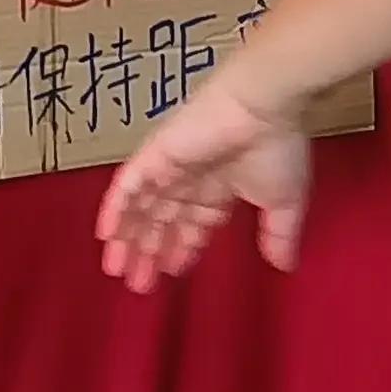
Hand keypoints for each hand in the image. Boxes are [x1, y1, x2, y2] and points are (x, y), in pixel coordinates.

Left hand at [92, 80, 317, 292]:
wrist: (263, 106)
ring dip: (128, 237)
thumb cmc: (276, 149)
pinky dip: (115, 209)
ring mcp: (168, 164)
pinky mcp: (153, 154)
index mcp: (220, 186)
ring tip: (117, 269)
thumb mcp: (283, 202)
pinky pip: (126, 185)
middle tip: (138, 284)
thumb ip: (278, 234)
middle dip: (150, 251)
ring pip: (141, 206)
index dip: (181, 247)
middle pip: (162, 219)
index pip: (192, 222)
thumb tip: (283, 265)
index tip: (171, 272)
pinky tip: (106, 236)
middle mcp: (189, 175)